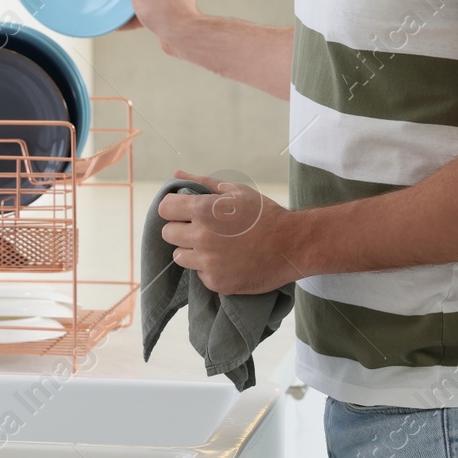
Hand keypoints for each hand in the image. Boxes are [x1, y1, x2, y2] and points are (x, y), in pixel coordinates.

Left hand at [158, 172, 300, 294]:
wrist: (292, 246)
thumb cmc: (264, 215)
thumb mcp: (236, 192)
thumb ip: (202, 183)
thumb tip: (176, 174)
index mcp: (204, 211)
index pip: (165, 209)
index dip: (174, 208)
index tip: (184, 211)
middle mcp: (201, 237)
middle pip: (168, 234)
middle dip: (181, 229)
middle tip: (202, 229)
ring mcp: (208, 263)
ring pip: (180, 257)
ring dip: (191, 251)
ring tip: (214, 246)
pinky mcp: (217, 283)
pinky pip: (200, 275)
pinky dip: (209, 269)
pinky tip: (228, 261)